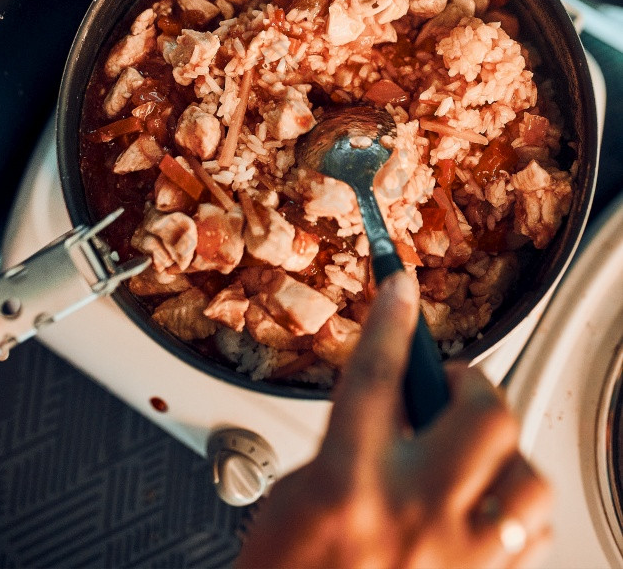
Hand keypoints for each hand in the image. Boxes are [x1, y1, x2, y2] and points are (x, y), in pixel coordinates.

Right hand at [236, 270, 552, 568]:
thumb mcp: (294, 498)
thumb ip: (349, 446)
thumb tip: (392, 410)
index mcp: (349, 485)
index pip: (379, 373)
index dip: (392, 318)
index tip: (401, 284)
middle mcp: (412, 517)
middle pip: (482, 412)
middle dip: (470, 384)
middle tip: (450, 388)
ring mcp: (456, 561)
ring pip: (525, 478)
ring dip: (503, 457)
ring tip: (473, 459)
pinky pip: (531, 538)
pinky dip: (514, 513)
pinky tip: (484, 511)